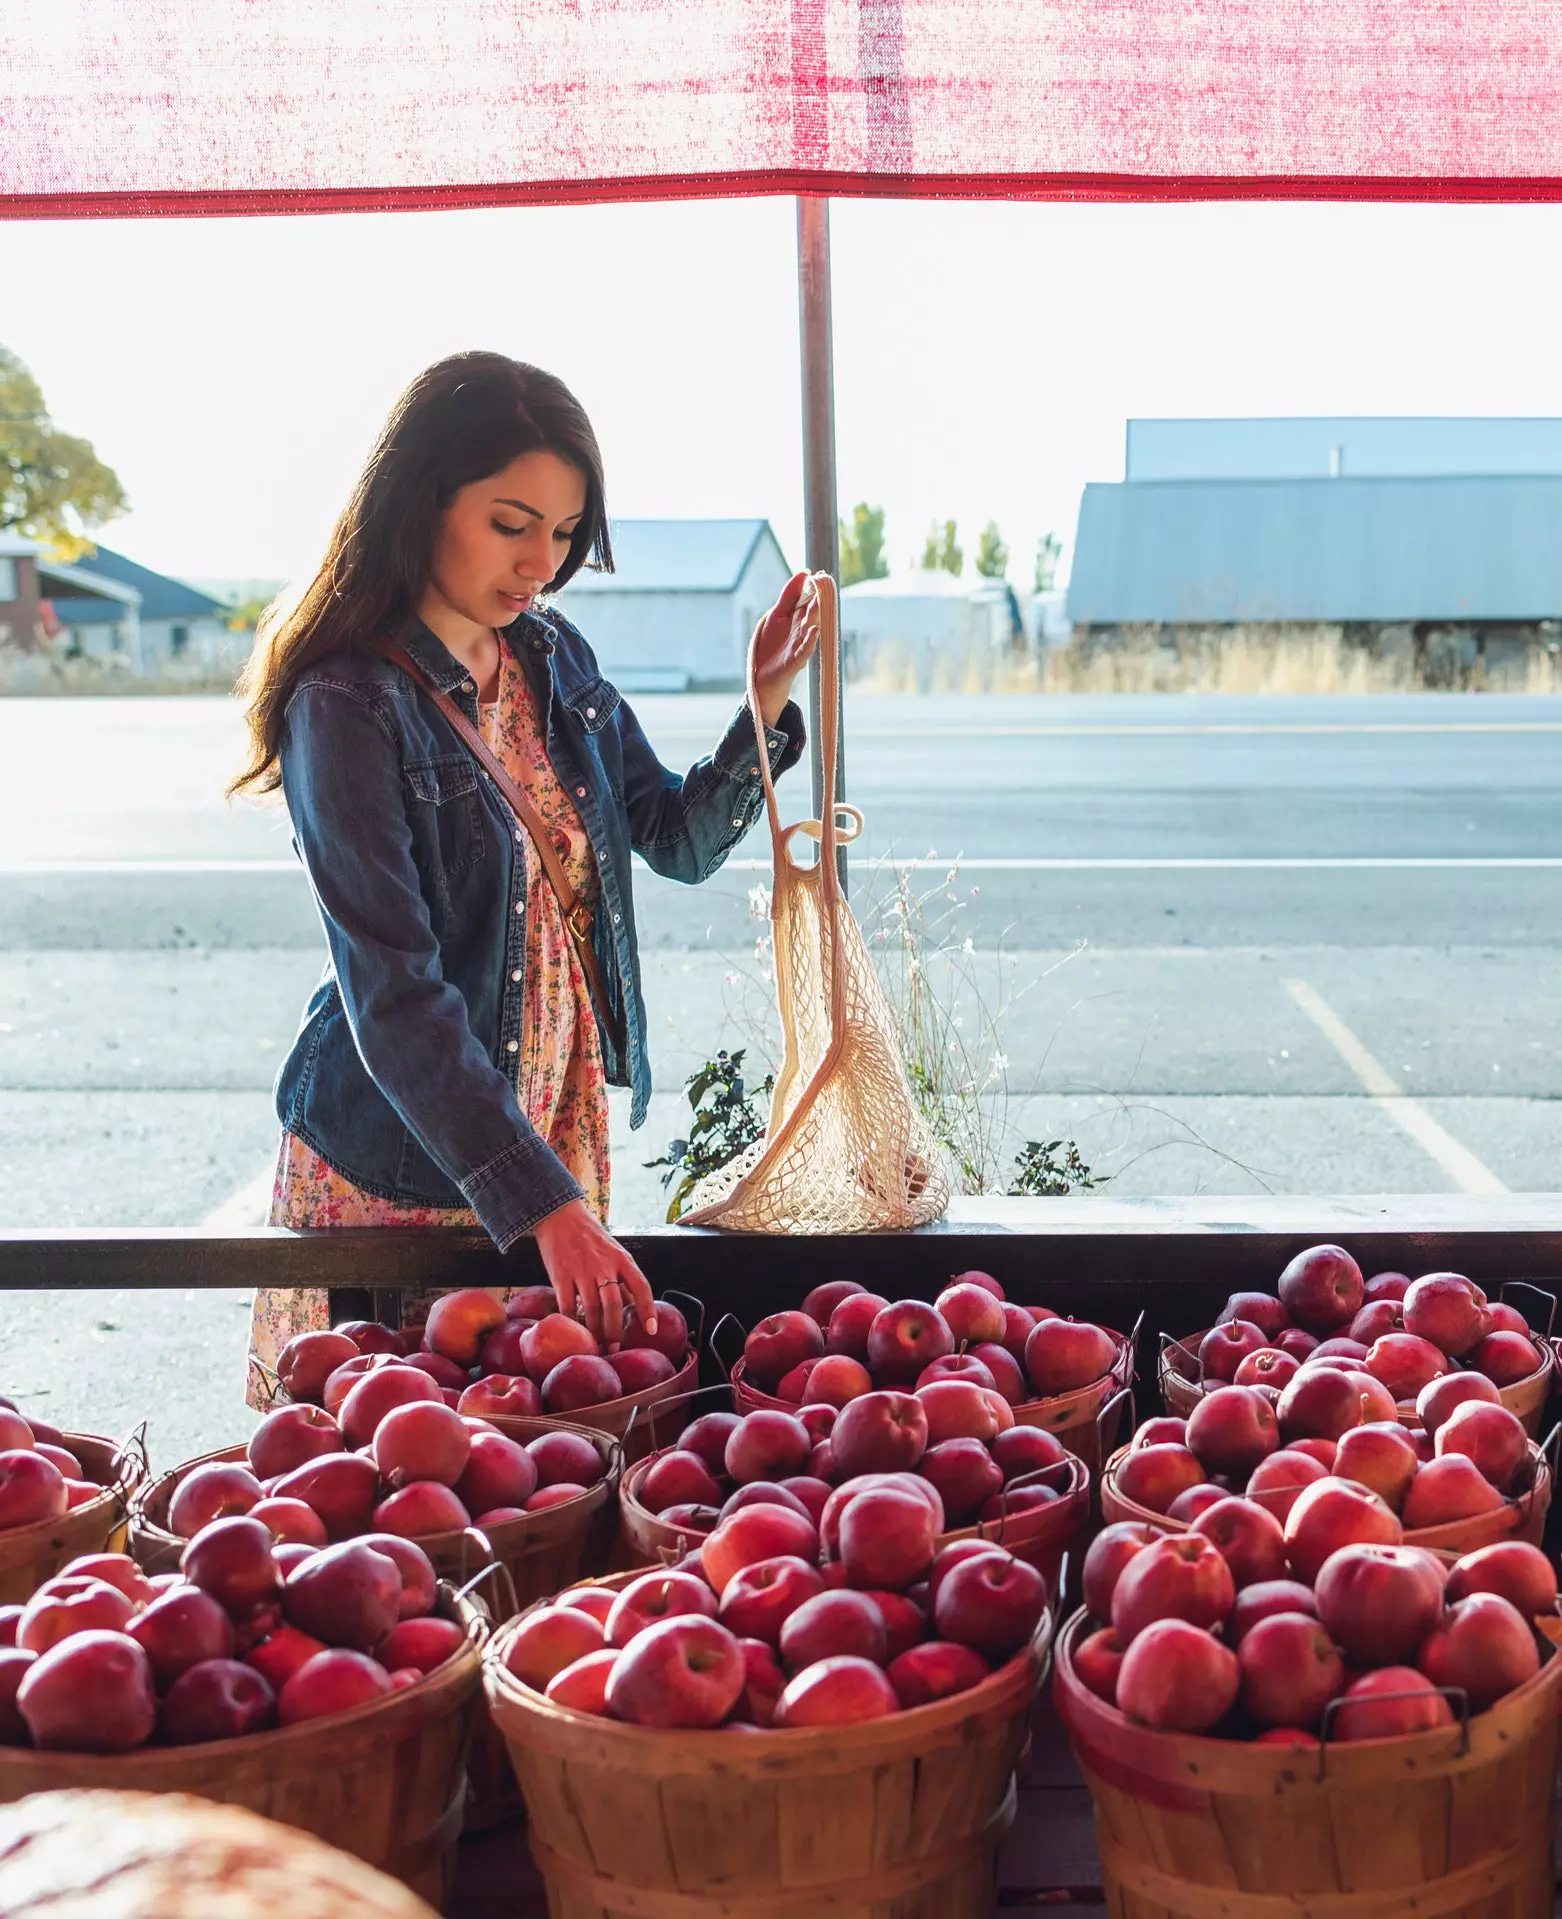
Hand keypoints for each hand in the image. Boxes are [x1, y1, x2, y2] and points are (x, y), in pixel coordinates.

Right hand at [533, 1198, 655, 1349]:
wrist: (560, 1216)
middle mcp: (604, 1265)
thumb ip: (621, 1278)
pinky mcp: (560, 1274)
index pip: (641, 1286)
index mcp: (622, 1259)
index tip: (651, 1330)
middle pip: (614, 1304)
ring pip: (591, 1309)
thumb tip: (631, 1307)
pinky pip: (566, 1304)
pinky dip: (570, 1321)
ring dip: (594, 1331)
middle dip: (615, 1330)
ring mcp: (581, 1270)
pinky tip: (572, 1332)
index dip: (648, 1310)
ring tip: (595, 1345)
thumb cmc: (590, 1237)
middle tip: (614, 1348)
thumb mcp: (613, 1252)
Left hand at [752, 570, 820, 728]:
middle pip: (812, 613)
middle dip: (818, 599)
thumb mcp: (776, 615)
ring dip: (814, 616)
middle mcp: (802, 631)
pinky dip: (810, 641)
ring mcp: (800, 646)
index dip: (813, 588)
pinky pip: (805, 650)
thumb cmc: (771, 645)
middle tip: (825, 584)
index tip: (820, 574)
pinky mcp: (795, 661)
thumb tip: (803, 573)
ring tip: (818, 602)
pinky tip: (814, 630)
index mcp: (799, 618)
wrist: (763, 675)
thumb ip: (788, 596)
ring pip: (810, 629)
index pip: (808, 600)